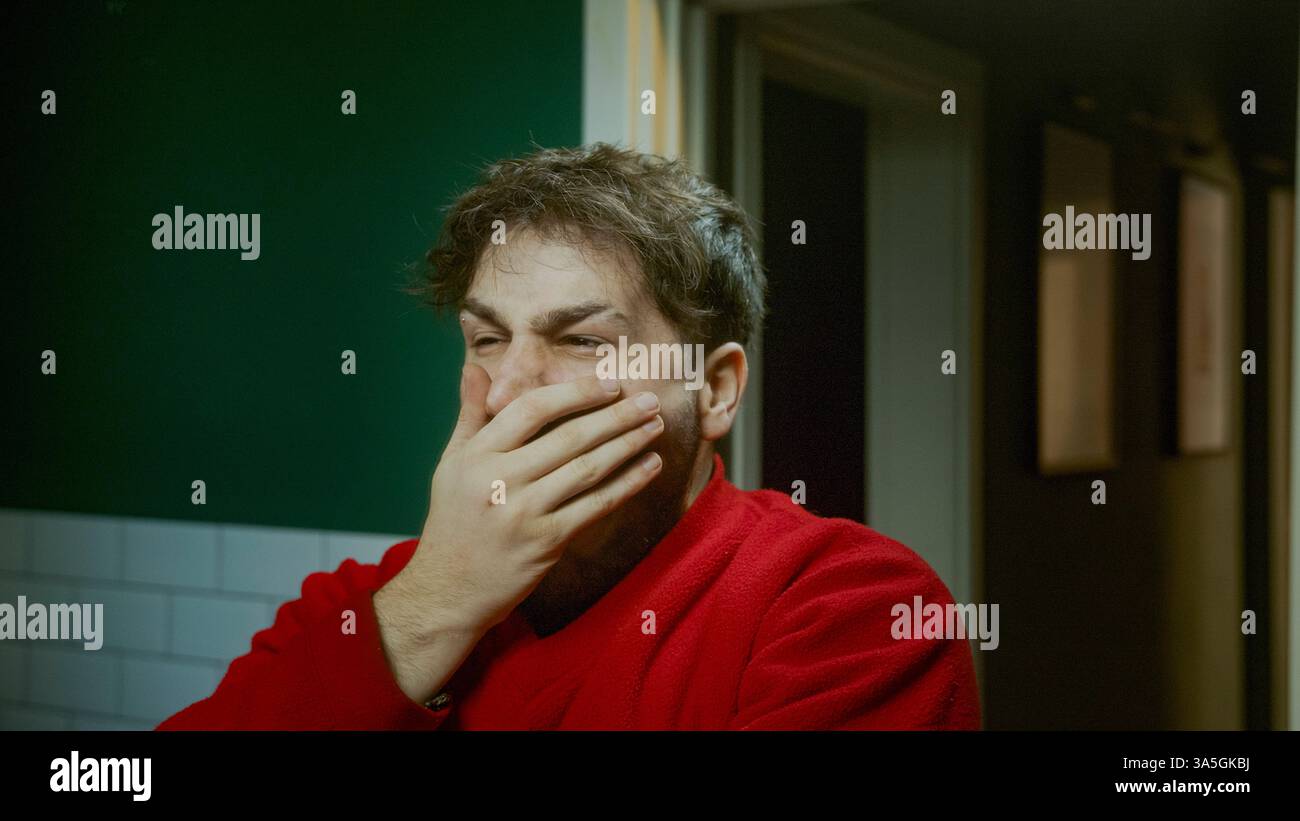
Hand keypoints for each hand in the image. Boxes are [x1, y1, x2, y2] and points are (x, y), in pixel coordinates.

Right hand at [375, 364, 663, 701]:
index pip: (531, 409)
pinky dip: (627, 484)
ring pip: (587, 469)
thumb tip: (474, 366)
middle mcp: (498, 480)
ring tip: (655, 426)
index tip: (609, 383)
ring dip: (628, 444)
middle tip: (650, 400)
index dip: (575, 393)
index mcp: (477, 455)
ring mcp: (523, 513)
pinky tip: (650, 466)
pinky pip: (595, 506)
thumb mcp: (452, 464)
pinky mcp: (545, 542)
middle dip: (615, 416)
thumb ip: (470, 414)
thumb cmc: (453, 522)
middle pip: (568, 437)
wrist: (447, 592)